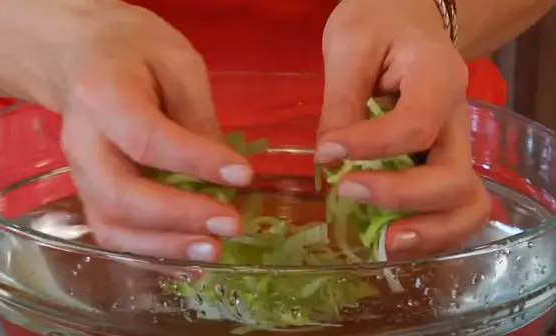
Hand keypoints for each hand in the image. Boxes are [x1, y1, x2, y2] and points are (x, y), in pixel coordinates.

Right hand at [56, 3, 251, 260]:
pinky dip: (151, 248)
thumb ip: (196, 114)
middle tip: (230, 223)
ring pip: (112, 224)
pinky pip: (113, 232)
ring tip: (214, 248)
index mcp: (102, 95)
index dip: (196, 162)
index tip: (243, 175)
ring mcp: (78, 173)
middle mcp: (81, 141)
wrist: (78, 56)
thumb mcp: (176, 62)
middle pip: (121, 194)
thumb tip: (223, 171)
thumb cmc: (132, 51)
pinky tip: (188, 249)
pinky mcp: (87, 192)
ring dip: (166, 244)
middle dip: (180, 216)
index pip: (147, 138)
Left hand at [317, 0, 490, 258]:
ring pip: (467, 203)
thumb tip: (329, 160)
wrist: (409, 19)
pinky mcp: (442, 164)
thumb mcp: (349, 46)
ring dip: (429, 231)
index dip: (371, 147)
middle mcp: (457, 117)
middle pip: (452, 176)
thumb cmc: (379, 24)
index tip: (326, 152)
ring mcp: (455, 145)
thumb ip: (342, 100)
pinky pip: (453, 209)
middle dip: (400, 196)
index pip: (416, 125)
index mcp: (438, 76)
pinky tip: (391, 239)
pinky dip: (430, 232)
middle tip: (346, 191)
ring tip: (384, 243)